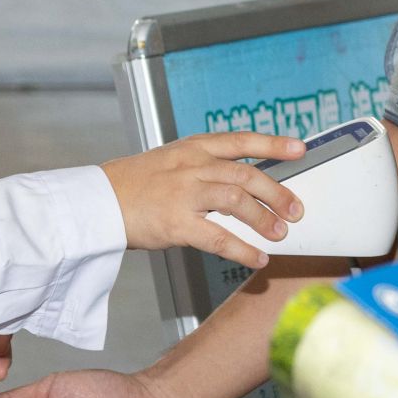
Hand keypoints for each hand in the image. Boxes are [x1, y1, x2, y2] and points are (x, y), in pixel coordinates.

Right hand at [101, 132, 305, 269]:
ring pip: (236, 200)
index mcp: (193, 148)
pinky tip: (257, 257)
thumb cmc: (136, 185)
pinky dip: (242, 249)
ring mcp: (184, 194)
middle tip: (296, 209)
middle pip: (246, 174)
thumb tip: (246, 186)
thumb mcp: (172, 162)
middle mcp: (191, 166)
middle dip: (277, 192)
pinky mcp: (176, 223)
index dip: (273, 144)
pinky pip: (218, 237)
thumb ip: (206, 168)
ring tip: (280, 234)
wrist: (98, 201)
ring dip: (263, 218)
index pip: (241, 141)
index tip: (300, 149)